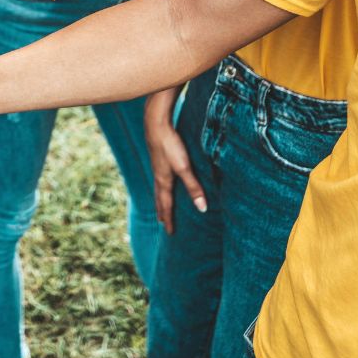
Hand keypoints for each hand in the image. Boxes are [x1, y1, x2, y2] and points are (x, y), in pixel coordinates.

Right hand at [145, 89, 206, 234]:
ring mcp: (157, 167)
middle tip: (162, 223)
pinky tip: (163, 181)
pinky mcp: (158, 158)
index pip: (166, 205)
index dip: (169, 219)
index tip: (170, 232)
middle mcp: (158, 176)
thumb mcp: (184, 167)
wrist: (156, 124)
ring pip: (157, 189)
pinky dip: (160, 187)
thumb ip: (193, 187)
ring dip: (159, 200)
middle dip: (162, 212)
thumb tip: (202, 208)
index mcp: (164, 181)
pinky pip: (159, 179)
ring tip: (160, 207)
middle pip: (159, 199)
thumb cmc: (170, 145)